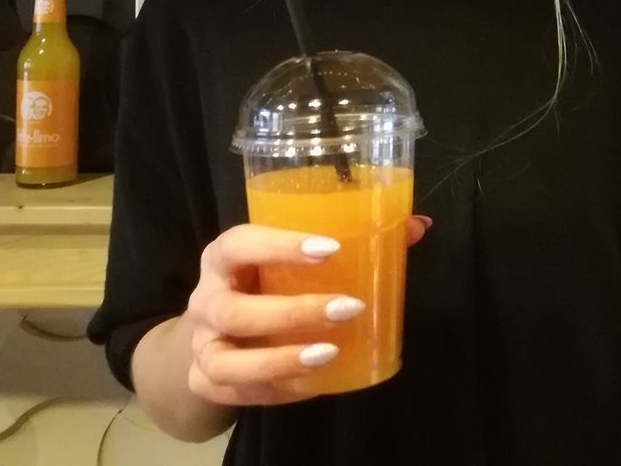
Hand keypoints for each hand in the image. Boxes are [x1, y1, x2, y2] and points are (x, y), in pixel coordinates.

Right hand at [183, 216, 431, 406]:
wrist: (213, 329)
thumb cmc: (264, 280)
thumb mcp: (292, 256)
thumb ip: (352, 239)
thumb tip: (418, 226)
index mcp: (224, 257)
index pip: (240, 244)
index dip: (280, 246)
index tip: (331, 248)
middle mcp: (206, 299)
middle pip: (234, 311)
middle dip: (293, 313)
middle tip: (350, 308)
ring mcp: (202, 345)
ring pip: (226, 361)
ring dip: (280, 360)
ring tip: (329, 354)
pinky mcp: (204, 380)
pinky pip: (235, 394)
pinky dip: (276, 391)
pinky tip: (314, 384)